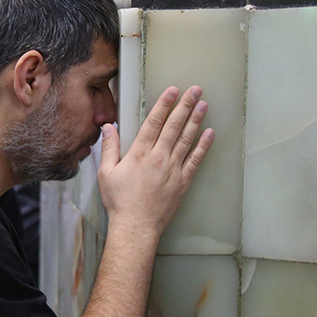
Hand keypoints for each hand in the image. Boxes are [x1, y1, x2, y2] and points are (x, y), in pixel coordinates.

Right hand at [97, 85, 212, 235]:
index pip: (154, 122)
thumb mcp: (106, 173)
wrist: (136, 226)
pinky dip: (203, 146)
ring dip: (196, 120)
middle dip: (185, 106)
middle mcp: (159, 158)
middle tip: (195, 90)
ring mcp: (173, 169)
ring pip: (187, 139)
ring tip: (204, 104)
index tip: (173, 90)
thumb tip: (109, 127)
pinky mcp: (182, 182)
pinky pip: (195, 160)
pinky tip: (209, 133)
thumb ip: (109, 148)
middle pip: (174, 126)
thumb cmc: (120, 202)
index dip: (164, 104)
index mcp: (140, 154)